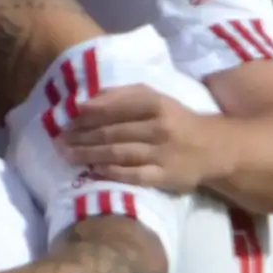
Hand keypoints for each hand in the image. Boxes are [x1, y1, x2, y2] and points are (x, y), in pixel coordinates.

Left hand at [62, 85, 226, 191]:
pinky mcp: (164, 176)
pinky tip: (93, 170)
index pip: (114, 108)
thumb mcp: (156, 99)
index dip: (87, 115)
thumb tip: (89, 101)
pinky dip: (111, 172)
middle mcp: (159, 127)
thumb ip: (124, 95)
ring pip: (118, 152)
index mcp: (155, 104)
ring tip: (67, 155)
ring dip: (89, 154)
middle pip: (112, 132)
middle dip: (81, 136)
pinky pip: (133, 174)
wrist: (213, 148)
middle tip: (59, 140)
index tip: (66, 120)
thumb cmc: (176, 120)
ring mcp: (161, 153)